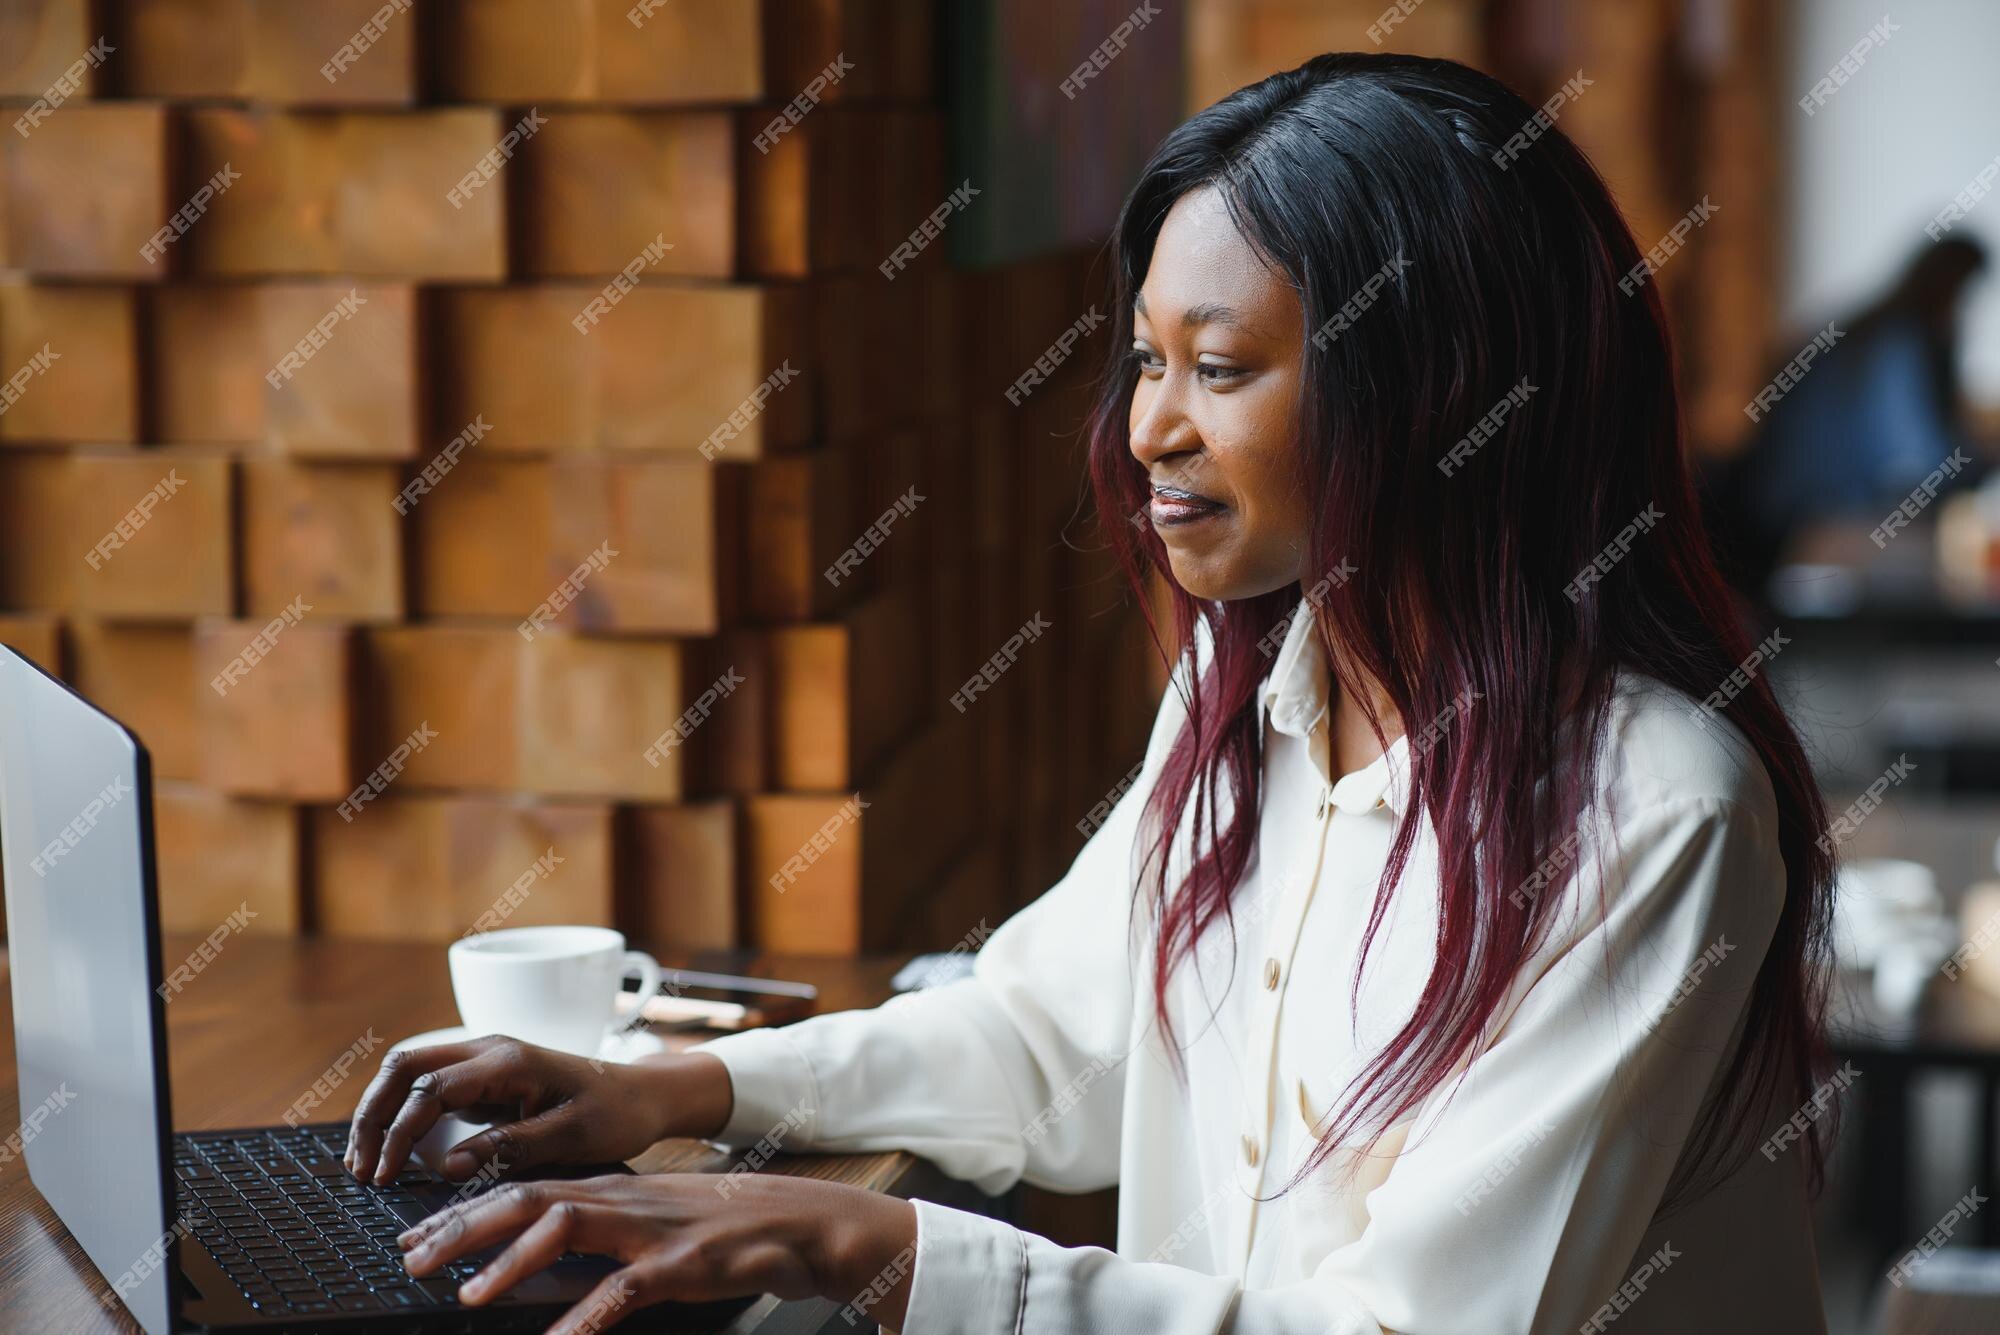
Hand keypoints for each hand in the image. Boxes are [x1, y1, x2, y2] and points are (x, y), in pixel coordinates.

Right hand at [345, 1036, 733, 1184]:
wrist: (644, 1096)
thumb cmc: (617, 1112)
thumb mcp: (571, 1136)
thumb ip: (511, 1147)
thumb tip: (452, 1165)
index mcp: (508, 1060)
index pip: (430, 1087)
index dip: (399, 1131)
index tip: (384, 1175)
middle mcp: (489, 1050)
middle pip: (406, 1067)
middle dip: (374, 1114)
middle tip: (361, 1167)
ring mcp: (485, 1062)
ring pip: (412, 1072)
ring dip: (383, 1112)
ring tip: (366, 1162)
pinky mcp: (486, 1079)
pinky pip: (430, 1087)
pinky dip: (403, 1113)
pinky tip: (393, 1148)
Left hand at [396, 1172, 919, 1333]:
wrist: (802, 1223)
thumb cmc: (725, 1233)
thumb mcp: (649, 1230)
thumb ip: (594, 1243)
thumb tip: (528, 1270)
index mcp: (611, 1191)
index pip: (522, 1190)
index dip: (464, 1213)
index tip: (415, 1238)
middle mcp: (622, 1200)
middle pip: (528, 1198)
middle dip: (464, 1227)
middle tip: (414, 1259)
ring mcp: (650, 1228)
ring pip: (565, 1225)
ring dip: (510, 1260)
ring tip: (468, 1296)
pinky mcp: (681, 1262)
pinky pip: (622, 1290)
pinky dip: (584, 1318)